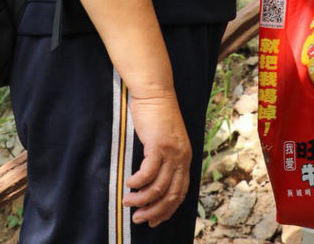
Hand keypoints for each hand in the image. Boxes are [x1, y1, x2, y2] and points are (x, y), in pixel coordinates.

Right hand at [124, 92, 191, 226]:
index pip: (181, 193)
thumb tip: (154, 180)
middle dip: (155, 212)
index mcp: (185, 157)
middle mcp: (182, 157)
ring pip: (159, 187)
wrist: (155, 92)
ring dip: (142, 199)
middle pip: (171, 195)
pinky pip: (148, 172)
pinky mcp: (158, 145)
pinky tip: (129, 183)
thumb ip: (166, 158)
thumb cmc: (157, 115)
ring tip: (128, 202)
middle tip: (139, 218)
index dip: (168, 210)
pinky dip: (138, 182)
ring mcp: (171, 151)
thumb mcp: (167, 140)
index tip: (155, 221)